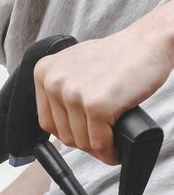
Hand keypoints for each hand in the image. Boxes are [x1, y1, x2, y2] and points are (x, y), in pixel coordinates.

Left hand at [34, 18, 173, 165]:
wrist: (149, 42)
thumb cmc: (119, 54)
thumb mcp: (76, 66)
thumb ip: (61, 89)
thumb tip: (60, 124)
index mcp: (44, 72)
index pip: (46, 120)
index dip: (67, 134)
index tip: (82, 137)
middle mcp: (54, 82)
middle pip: (63, 133)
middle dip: (84, 143)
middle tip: (101, 143)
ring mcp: (74, 94)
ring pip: (80, 141)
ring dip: (97, 149)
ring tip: (110, 146)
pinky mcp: (97, 105)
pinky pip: (99, 142)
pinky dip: (108, 152)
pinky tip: (115, 151)